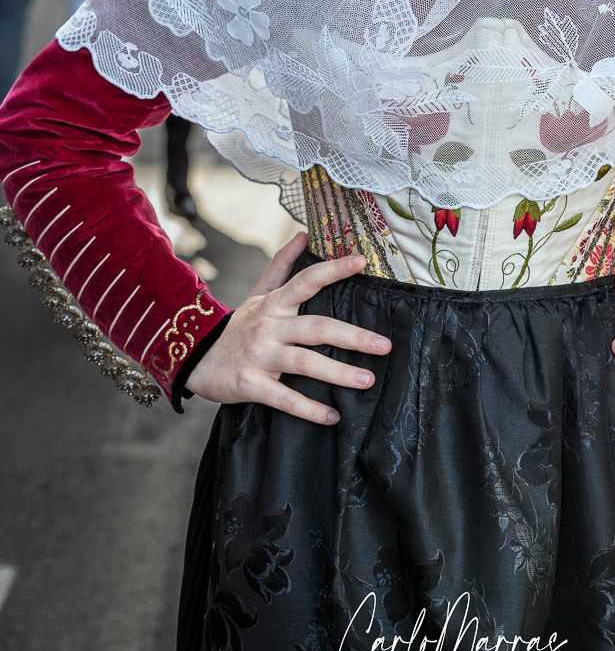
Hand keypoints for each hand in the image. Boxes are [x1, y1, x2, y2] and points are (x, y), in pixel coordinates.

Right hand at [185, 231, 390, 423]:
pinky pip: (284, 398)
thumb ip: (281, 265)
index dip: (332, 269)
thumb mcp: (258, 294)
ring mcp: (259, 356)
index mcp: (274, 303)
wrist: (195, 359)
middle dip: (352, 337)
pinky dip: (309, 409)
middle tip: (383, 345)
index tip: (361, 262)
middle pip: (315, 328)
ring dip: (338, 373)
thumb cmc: (238, 327)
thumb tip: (302, 234)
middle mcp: (268, 327)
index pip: (306, 281)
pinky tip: (333, 416)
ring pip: (304, 363)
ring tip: (367, 381)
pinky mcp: (250, 384)